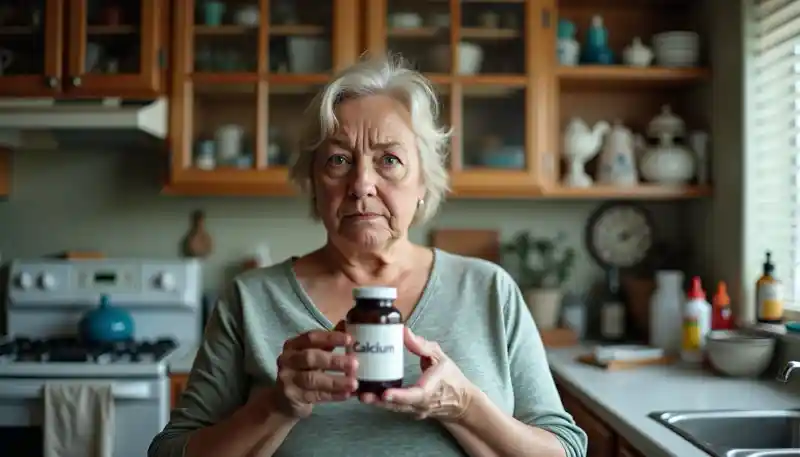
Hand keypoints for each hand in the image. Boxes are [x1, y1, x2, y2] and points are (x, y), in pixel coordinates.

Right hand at [271, 321, 357, 417]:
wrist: (284, 400)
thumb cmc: (304, 371)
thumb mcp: (313, 354)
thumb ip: (328, 342)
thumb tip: (347, 324)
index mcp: (293, 345)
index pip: (311, 337)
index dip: (331, 337)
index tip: (350, 339)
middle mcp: (287, 359)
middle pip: (310, 358)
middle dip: (334, 361)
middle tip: (355, 364)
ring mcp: (287, 379)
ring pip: (312, 379)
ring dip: (335, 381)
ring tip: (354, 383)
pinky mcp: (292, 396)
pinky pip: (315, 395)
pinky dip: (332, 395)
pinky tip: (346, 394)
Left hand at [360, 327, 476, 421]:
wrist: (460, 403)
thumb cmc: (451, 378)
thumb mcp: (440, 358)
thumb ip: (423, 346)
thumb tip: (404, 331)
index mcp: (430, 391)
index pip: (414, 396)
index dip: (399, 396)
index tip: (385, 394)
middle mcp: (420, 405)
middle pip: (397, 406)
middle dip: (378, 401)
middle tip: (361, 394)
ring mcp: (413, 411)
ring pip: (392, 409)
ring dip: (375, 402)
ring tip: (357, 393)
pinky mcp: (407, 411)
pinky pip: (392, 408)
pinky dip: (379, 402)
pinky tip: (364, 394)